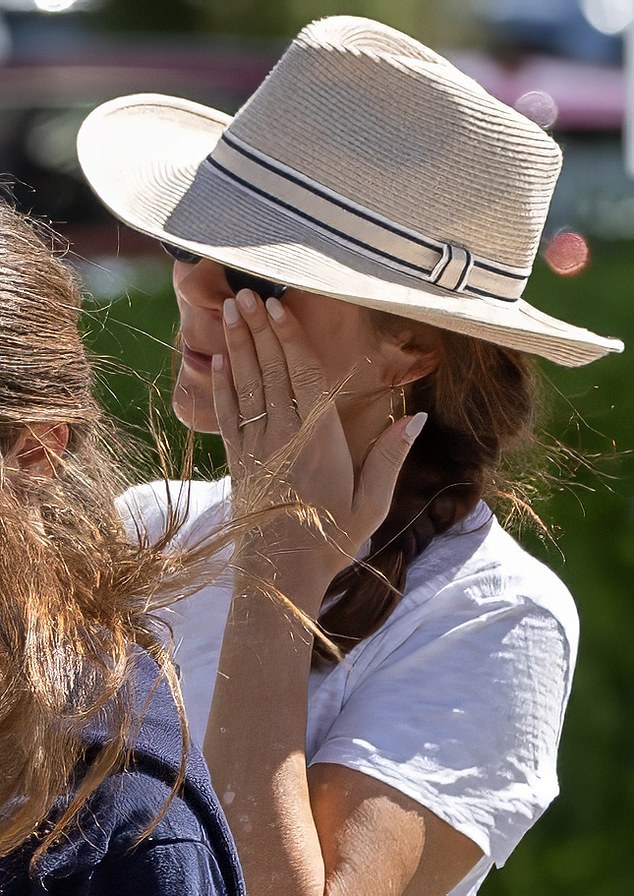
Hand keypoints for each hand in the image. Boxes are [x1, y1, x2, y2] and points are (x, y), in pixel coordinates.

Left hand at [212, 289, 425, 582]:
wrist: (279, 576)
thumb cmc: (332, 539)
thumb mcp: (373, 503)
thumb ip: (390, 458)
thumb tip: (414, 418)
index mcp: (319, 441)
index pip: (302, 377)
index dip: (289, 338)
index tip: (278, 307)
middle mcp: (284, 436)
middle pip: (270, 371)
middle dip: (258, 329)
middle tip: (246, 292)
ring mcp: (256, 448)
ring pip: (246, 386)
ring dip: (238, 346)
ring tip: (229, 310)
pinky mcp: (238, 462)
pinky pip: (228, 415)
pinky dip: (223, 384)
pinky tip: (219, 359)